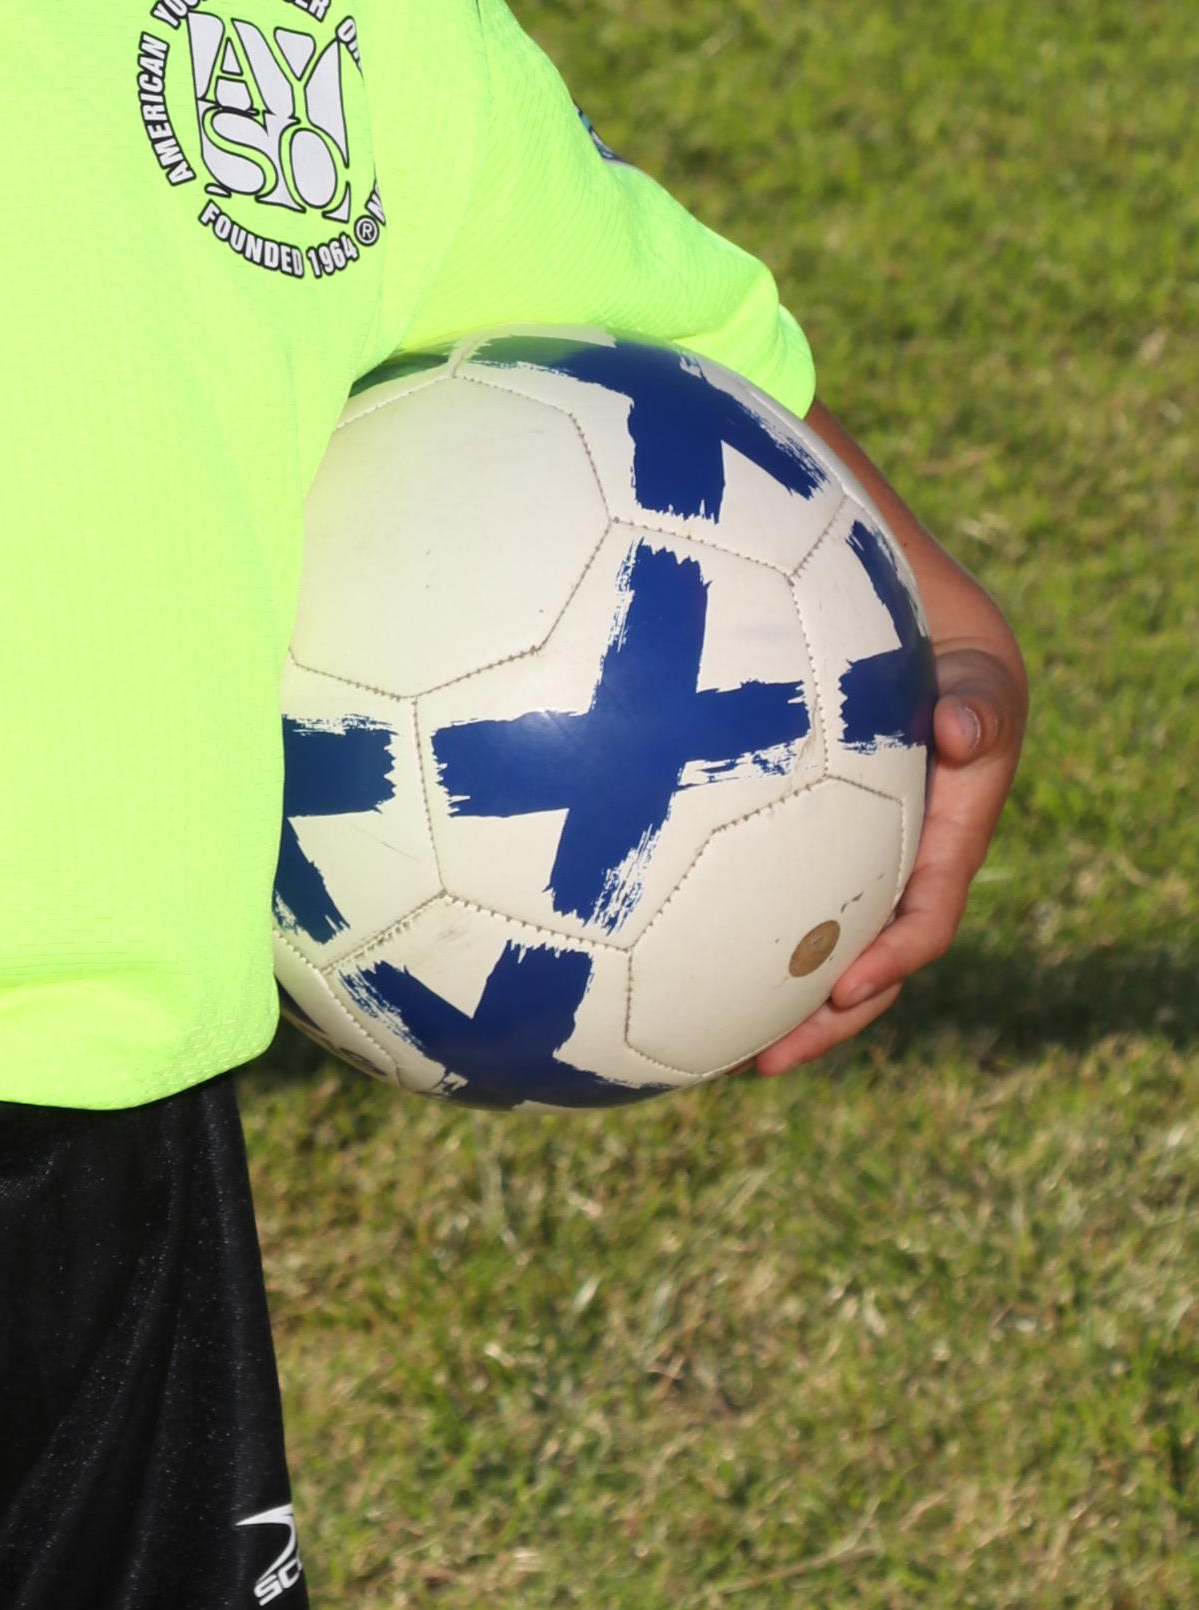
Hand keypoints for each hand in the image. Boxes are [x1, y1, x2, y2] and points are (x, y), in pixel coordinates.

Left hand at [750, 413, 1026, 1074]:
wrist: (833, 544)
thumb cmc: (898, 585)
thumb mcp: (960, 629)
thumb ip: (972, 681)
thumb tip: (960, 732)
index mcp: (950, 814)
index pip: (923, 912)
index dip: (887, 963)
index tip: (836, 992)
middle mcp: (896, 834)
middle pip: (864, 952)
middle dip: (819, 1015)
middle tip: (755, 1065)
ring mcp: (837, 827)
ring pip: (803, 926)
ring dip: (763, 986)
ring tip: (690, 1041)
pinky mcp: (778, 812)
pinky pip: (752, 876)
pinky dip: (716, 917)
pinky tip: (637, 944)